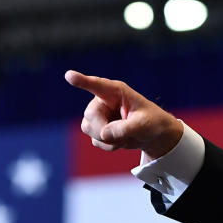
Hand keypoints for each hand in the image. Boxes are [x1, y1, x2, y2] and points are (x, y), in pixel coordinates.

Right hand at [65, 70, 183, 156]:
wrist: (153, 135)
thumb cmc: (151, 122)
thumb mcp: (143, 125)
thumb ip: (125, 128)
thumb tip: (104, 134)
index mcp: (116, 92)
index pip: (97, 85)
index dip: (82, 80)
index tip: (69, 76)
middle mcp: (103, 100)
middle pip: (90, 115)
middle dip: (103, 130)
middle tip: (122, 136)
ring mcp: (99, 115)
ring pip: (88, 128)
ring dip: (106, 139)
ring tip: (124, 137)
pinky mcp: (98, 129)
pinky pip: (95, 141)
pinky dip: (108, 146)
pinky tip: (120, 141)